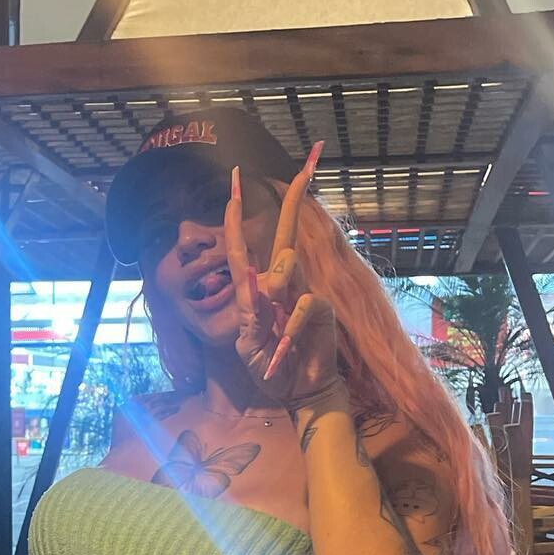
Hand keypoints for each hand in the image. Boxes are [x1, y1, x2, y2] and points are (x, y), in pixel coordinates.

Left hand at [224, 143, 338, 406]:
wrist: (298, 391)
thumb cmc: (272, 368)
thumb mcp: (249, 345)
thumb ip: (251, 313)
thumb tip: (260, 278)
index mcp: (258, 290)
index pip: (244, 247)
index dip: (235, 216)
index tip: (233, 182)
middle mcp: (282, 283)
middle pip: (286, 232)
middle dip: (295, 199)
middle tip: (307, 163)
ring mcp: (303, 292)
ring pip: (286, 264)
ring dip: (274, 286)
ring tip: (273, 329)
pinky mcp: (320, 308)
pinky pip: (301, 303)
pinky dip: (290, 326)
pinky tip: (285, 346)